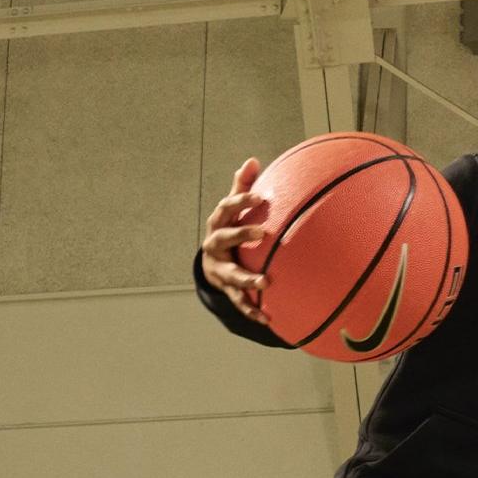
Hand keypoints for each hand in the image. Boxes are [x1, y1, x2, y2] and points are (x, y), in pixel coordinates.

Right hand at [200, 158, 271, 322]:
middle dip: (241, 235)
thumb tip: (252, 160)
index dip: (241, 201)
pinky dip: (251, 310)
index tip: (261, 197)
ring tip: (266, 282)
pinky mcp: (226, 288)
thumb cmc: (228, 229)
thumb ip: (242, 188)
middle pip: (224, 238)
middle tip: (263, 233)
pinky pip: (238, 300)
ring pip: (230, 274)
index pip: (226, 209)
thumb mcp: (232, 210)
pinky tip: (267, 318)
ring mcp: (219, 268)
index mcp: (219, 224)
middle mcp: (215, 245)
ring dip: (247, 278)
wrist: (211, 262)